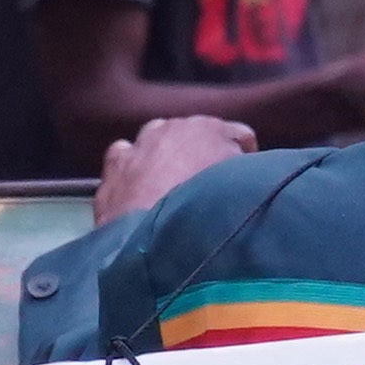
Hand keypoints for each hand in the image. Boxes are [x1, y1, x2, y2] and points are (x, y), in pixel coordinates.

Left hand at [95, 115, 256, 221]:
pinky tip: (138, 183)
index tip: (248, 178)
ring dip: (167, 153)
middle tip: (209, 184)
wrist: (152, 236)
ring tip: (173, 182)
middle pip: (196, 133)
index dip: (247, 158)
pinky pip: (126, 153)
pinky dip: (133, 164)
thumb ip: (248, 173)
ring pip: (157, 137)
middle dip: (203, 153)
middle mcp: (174, 127)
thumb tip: (248, 172)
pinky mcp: (115, 164)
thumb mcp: (243, 190)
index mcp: (212, 129)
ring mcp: (141, 143)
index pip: (240, 135)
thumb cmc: (205, 212)